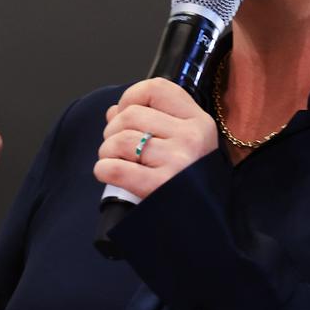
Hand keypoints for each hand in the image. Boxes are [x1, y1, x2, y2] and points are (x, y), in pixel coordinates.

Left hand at [94, 78, 217, 199]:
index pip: (156, 88)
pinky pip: (116, 168)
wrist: (205, 221)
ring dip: (106, 151)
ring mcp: (177, 161)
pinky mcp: (161, 186)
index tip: (126, 113)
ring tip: (114, 160)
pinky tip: (108, 173)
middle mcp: (191, 137)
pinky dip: (103, 169)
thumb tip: (114, 110)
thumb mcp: (185, 142)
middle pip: (131, 114)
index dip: (131, 97)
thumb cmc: (189, 179)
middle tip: (116, 146)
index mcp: (198, 121)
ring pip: (120, 140)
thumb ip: (152, 120)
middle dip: (112, 130)